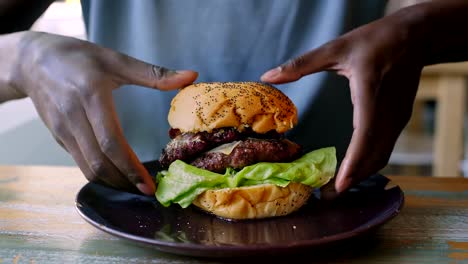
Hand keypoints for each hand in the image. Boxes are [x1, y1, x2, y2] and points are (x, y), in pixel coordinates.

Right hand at [11, 32, 197, 194]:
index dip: (131, 168)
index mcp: (91, 97)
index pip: (111, 142)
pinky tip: (115, 173)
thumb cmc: (78, 57)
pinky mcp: (57, 136)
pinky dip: (99, 173)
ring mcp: (62, 130)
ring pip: (87, 167)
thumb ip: (154, 73)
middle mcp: (74, 117)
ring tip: (134, 186)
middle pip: (99, 162)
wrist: (33, 60)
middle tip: (147, 190)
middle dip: (124, 182)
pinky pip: (79, 162)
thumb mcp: (116, 60)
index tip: (148, 184)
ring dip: (112, 182)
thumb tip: (191, 76)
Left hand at [261, 13, 422, 192]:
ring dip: (362, 173)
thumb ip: (301, 64)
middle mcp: (388, 111)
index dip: (354, 162)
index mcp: (370, 93)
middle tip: (328, 195)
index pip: (366, 135)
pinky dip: (370, 162)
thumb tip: (267, 75)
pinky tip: (353, 168)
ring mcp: (397, 117)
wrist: (415, 37)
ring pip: (382, 155)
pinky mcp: (400, 119)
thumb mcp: (336, 48)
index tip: (340, 184)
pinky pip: (386, 147)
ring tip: (338, 187)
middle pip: (374, 154)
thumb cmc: (375, 40)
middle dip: (353, 178)